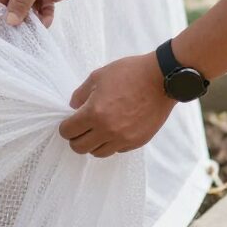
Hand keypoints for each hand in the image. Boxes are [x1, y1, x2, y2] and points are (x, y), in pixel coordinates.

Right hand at [0, 0, 98, 27]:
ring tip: (37, 28)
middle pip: (9, 7)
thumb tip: (9, 21)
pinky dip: (43, 17)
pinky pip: (39, 12)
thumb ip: (20, 1)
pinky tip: (48, 18)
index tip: (7, 28)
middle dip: (16, 19)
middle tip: (22, 34)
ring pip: (24, 12)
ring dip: (30, 21)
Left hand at [57, 53, 171, 156]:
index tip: (68, 123)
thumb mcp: (98, 76)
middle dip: (75, 139)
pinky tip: (114, 130)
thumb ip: (81, 94)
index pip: (69, 131)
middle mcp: (108, 130)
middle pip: (80, 148)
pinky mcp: (138, 141)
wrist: (161, 79)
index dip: (65, 127)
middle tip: (79, 129)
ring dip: (93, 143)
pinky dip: (112, 143)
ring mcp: (124, 139)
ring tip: (96, 131)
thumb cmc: (129, 73)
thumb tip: (73, 107)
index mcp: (95, 113)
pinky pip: (118, 150)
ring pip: (99, 153)